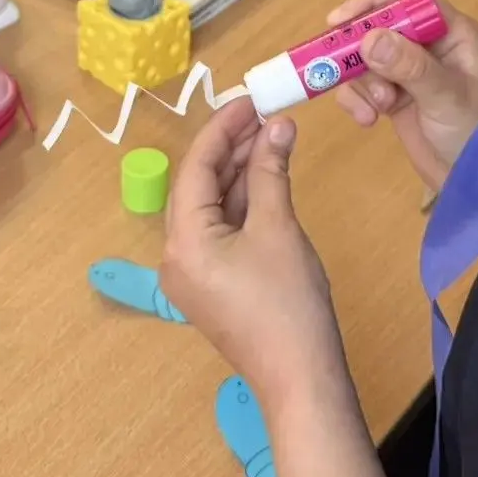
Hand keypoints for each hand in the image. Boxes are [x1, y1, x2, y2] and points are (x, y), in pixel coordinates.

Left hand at [162, 101, 346, 407]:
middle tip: (266, 113)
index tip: (250, 99)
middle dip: (232, 149)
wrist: (301, 377)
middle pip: (199, 186)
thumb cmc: (287, 302)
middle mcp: (176, 256)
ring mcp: (194, 274)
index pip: (195, 168)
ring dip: (240, 174)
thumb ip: (271, 171)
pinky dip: (243, 204)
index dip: (223, 129)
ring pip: (212, 208)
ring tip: (273, 137)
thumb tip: (277, 126)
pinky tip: (268, 178)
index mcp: (182, 241)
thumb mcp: (278, 228)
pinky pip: (221, 232)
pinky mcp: (214, 286)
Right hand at [330, 0, 477, 191]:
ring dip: (362, 82)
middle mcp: (430, 46)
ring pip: (366, 59)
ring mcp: (410, 72)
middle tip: (338, 67)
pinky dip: (358, 100)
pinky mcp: (395, 97)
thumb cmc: (474, 132)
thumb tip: (369, 39)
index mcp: (452, 34)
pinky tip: (369, 120)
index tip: (341, 20)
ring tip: (376, 109)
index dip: (375, 4)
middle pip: (381, 28)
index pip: (411, 2)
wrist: (476, 182)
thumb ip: (410, 67)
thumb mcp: (445, 97)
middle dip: (360, 51)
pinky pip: (363, 86)